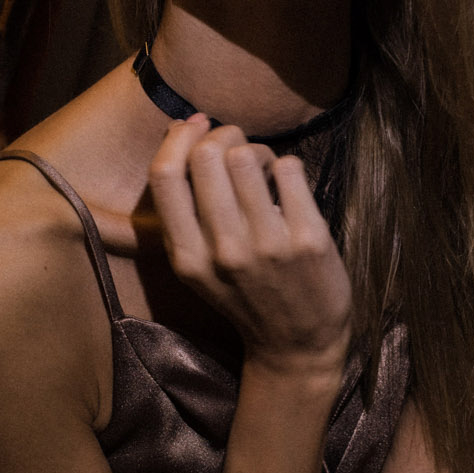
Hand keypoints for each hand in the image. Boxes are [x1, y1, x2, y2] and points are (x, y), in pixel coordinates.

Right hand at [148, 115, 351, 376]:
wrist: (297, 345)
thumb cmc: (244, 294)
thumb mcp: (198, 264)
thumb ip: (183, 207)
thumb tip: (180, 128)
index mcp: (187, 257)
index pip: (164, 174)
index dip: (179, 137)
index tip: (196, 127)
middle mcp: (223, 250)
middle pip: (207, 155)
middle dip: (224, 137)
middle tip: (239, 152)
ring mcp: (268, 245)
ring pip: (247, 156)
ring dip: (257, 150)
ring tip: (265, 170)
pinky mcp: (309, 238)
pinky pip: (290, 168)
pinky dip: (288, 167)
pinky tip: (288, 188)